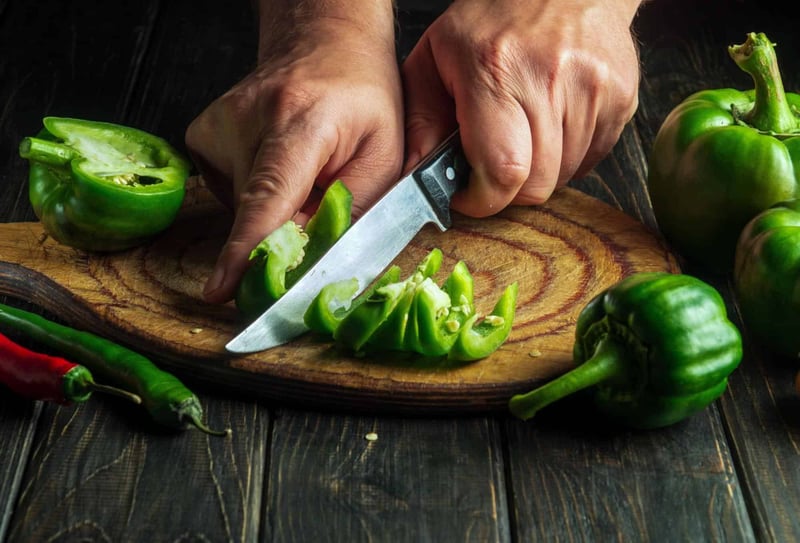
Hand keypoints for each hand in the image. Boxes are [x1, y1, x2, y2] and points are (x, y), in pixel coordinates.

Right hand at [186, 2, 401, 303]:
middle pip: (255, 212)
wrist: (325, 42)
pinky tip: (279, 166)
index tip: (221, 289)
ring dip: (275, 209)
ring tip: (304, 173)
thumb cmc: (364, 96)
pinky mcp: (203, 136)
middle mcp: (248, 119)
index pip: (268, 195)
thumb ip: (354, 209)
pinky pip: (229, 191)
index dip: (246, 248)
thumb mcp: (386, 153)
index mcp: (301, 121)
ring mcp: (219, 125)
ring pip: (242, 206)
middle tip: (318, 207)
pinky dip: (257, 193)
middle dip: (286, 233)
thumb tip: (316, 261)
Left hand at [401, 0, 642, 216]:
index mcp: (495, 70)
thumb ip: (420, 121)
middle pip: (536, 184)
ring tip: (523, 133)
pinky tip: (552, 123)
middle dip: (509, 190)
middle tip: (492, 167)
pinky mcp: (621, 97)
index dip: (484, 199)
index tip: (468, 195)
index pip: (502, 170)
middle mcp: (549, 79)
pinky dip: (568, 157)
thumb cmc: (494, 17)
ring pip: (564, 176)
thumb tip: (412, 177)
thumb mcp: (436, 56)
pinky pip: (591, 159)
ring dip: (539, 171)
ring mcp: (593, 89)